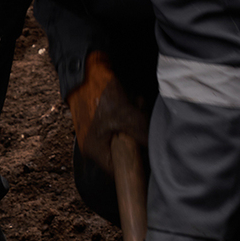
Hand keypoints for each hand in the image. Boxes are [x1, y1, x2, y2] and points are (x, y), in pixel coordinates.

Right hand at [67, 51, 150, 173]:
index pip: (117, 170)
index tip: (149, 158)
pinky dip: (130, 113)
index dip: (134, 165)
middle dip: (137, 138)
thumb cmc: (98, 93)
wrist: (85, 70)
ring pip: (125, 135)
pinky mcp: (102, 119)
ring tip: (135, 104)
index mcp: (94, 149)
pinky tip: (132, 100)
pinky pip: (122, 123)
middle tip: (142, 122)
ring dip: (135, 122)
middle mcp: (93, 144)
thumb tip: (154, 148)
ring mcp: (97, 131)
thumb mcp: (125, 114)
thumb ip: (140, 133)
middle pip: (123, 152)